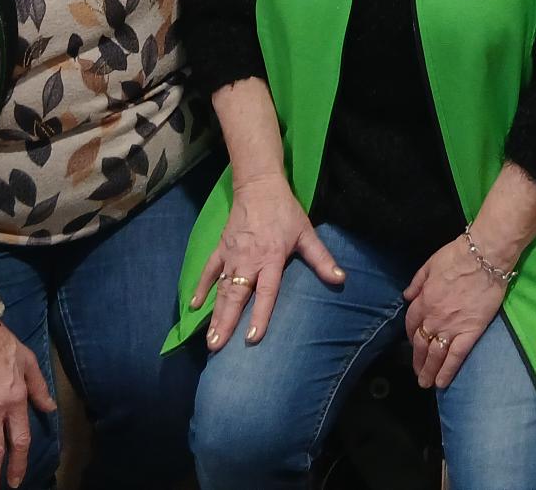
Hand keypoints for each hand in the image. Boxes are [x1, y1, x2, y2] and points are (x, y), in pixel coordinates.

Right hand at [191, 171, 344, 349]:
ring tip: (209, 338)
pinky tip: (194, 306)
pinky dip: (201, 288)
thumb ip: (322, 259)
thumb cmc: (286, 212)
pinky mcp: (220, 248)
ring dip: (214, 314)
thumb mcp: (307, 233)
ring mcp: (231, 255)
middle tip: (217, 348)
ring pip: (221, 289)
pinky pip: (208, 270)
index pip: (265, 293)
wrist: (259, 186)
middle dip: (226, 323)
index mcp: (271, 258)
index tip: (252, 339)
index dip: (260, 315)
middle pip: (236, 296)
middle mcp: (248, 260)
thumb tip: (340, 279)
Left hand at [402, 232, 508, 391]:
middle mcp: (434, 318)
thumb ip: (416, 283)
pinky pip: (455, 356)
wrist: (483, 258)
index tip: (413, 342)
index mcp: (423, 301)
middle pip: (420, 344)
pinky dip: (447, 371)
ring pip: (435, 354)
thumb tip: (406, 296)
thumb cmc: (456, 256)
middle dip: (417, 360)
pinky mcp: (470, 332)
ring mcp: (451, 327)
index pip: (411, 324)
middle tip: (417, 372)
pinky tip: (442, 382)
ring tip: (426, 383)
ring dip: (428, 370)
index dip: (411, 335)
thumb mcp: (429, 265)